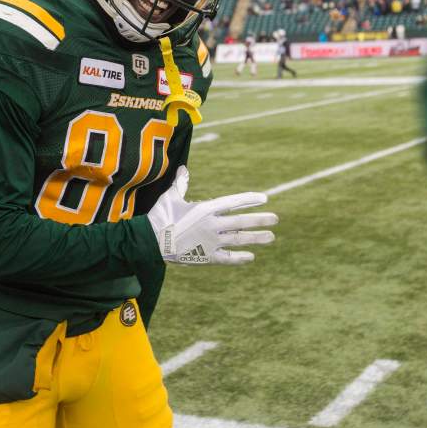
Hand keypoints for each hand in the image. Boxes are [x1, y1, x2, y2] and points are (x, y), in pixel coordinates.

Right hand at [146, 166, 277, 264]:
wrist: (150, 241)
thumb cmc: (160, 217)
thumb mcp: (170, 197)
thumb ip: (181, 184)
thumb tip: (184, 169)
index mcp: (206, 209)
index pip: (233, 202)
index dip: (249, 200)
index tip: (264, 198)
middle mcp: (212, 225)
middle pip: (241, 221)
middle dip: (260, 219)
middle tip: (275, 219)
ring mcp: (211, 242)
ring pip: (239, 239)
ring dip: (256, 238)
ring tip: (271, 237)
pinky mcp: (206, 257)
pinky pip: (228, 258)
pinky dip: (240, 258)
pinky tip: (251, 257)